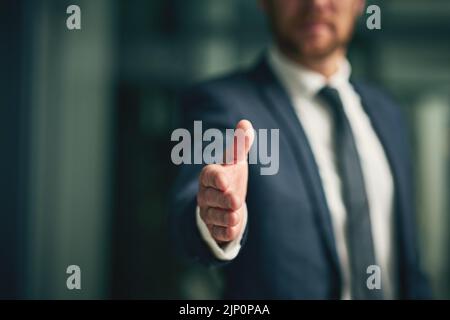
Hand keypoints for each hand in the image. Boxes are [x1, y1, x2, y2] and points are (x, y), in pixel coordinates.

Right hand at [197, 120, 254, 245]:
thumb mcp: (235, 161)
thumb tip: (246, 123)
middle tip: (235, 200)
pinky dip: (225, 232)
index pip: (209, 175)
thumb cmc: (230, 177)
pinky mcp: (214, 229)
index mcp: (210, 176)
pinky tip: (233, 229)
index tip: (225, 181)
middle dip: (223, 199)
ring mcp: (208, 213)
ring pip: (214, 216)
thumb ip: (240, 145)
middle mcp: (206, 194)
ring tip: (236, 215)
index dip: (216, 178)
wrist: (225, 203)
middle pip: (211, 197)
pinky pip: (218, 233)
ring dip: (225, 217)